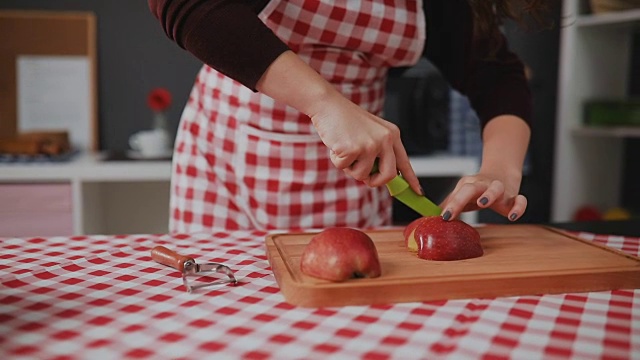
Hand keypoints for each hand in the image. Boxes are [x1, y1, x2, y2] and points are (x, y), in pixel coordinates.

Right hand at [255, 51, 420, 193]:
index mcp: (391, 134)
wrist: (328, 105)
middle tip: (366, 177)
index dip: (411, 179)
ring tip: (345, 148)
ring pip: (362, 174)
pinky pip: (344, 168)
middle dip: (375, 181)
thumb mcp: (370, 133)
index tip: (418, 192)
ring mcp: (370, 144)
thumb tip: (379, 177)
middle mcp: (384, 139)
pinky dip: (337, 160)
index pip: (404, 162)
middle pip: (388, 175)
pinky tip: (337, 145)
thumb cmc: (345, 120)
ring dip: (350, 167)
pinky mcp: (353, 149)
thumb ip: (378, 152)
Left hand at [439, 170, 526, 221]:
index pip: (458, 193)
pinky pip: (521, 200)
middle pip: (471, 189)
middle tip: (451, 212)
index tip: (443, 217)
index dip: (450, 205)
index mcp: (469, 185)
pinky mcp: (514, 197)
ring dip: (489, 195)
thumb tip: (430, 216)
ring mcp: (500, 190)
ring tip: (483, 203)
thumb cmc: (478, 189)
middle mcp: (483, 185)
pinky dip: (518, 207)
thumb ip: (450, 204)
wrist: (502, 173)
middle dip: (460, 200)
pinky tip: (512, 217)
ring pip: (496, 188)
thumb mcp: (463, 194)